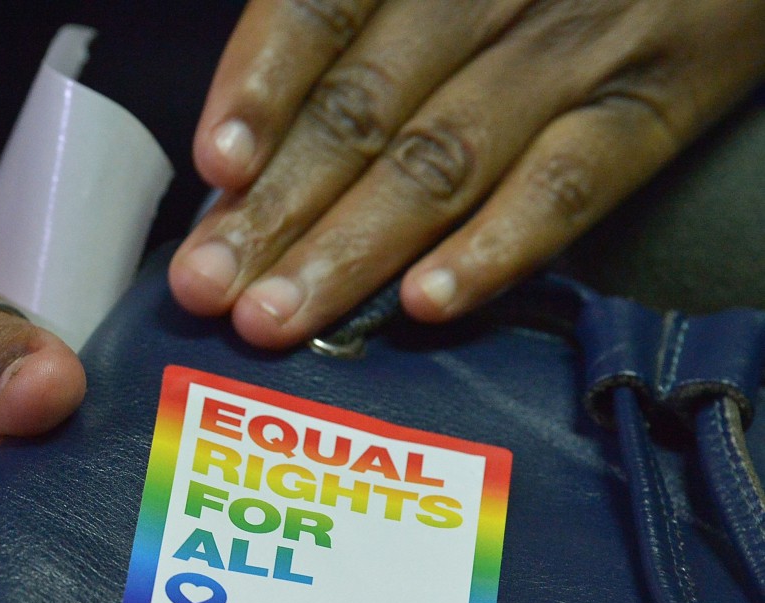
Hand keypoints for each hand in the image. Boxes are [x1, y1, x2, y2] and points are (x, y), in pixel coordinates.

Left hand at [170, 0, 764, 347]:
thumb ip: (356, 38)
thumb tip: (246, 158)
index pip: (322, 9)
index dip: (260, 88)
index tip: (215, 171)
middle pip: (365, 106)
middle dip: (277, 204)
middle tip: (210, 284)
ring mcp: (577, 48)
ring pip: (443, 158)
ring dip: (351, 246)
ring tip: (278, 314)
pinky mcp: (650, 108)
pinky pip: (567, 186)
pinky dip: (494, 247)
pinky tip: (424, 302)